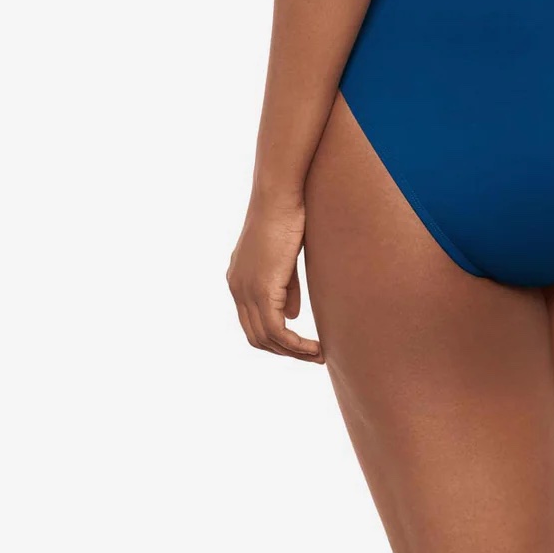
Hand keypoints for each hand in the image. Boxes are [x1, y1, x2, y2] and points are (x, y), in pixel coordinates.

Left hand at [226, 199, 324, 362]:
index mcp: (238, 279)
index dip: (276, 338)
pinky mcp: (261, 289)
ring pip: (266, 338)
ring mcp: (245, 290)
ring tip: (318, 355)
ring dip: (293, 352)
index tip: (300, 345)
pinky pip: (276, 331)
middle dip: (285, 351)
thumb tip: (289, 317)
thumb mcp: (285, 259)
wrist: (279, 196)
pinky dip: (295, 345)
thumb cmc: (287, 216)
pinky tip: (313, 346)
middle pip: (256, 337)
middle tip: (312, 356)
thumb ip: (285, 289)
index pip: (252, 322)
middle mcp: (236, 288)